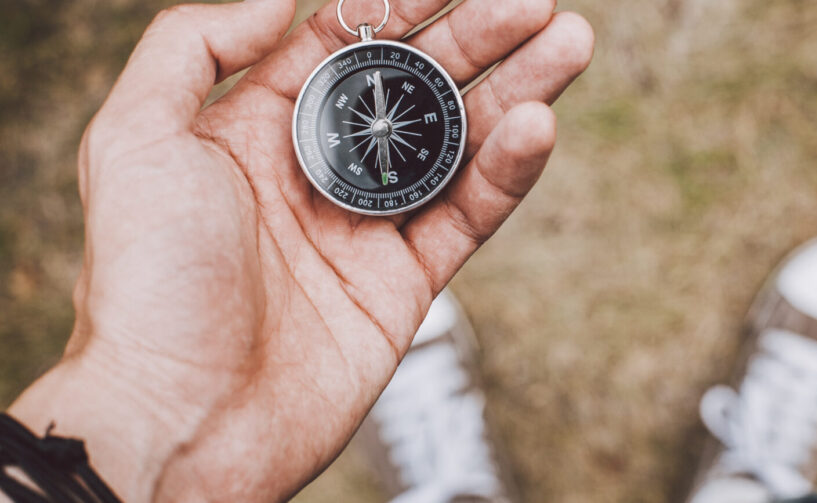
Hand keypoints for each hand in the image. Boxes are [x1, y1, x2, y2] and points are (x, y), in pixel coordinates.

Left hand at [5, 0, 591, 500]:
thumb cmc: (147, 285)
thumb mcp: (135, 140)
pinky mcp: (404, 286)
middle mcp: (320, 174)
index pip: (342, 47)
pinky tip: (537, 125)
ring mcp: (367, 230)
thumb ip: (191, 48)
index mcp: (258, 132)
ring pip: (457, 147)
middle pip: (415, 89)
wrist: (182, 417)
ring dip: (517, 91)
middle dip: (479, 39)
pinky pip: (468, 217)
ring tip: (570, 43)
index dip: (401, 6)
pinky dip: (509, 172)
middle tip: (537, 4)